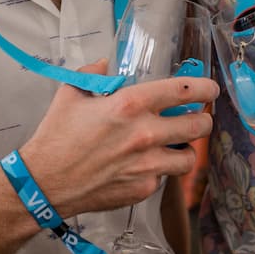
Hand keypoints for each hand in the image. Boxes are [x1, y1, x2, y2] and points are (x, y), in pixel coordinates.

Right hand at [19, 61, 216, 220]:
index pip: (184, 91)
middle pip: (199, 125)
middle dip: (202, 119)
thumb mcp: (71, 95)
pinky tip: (145, 166)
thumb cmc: (56, 137)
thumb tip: (105, 65)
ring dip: (186, 149)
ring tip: (177, 145)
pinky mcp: (143, 188)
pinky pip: (164, 178)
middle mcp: (146, 134)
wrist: (44, 183)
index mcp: (131, 105)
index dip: (205, 88)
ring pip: (190, 157)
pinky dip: (160, 171)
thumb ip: (93, 75)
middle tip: (196, 118)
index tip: (210, 89)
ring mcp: (147, 165)